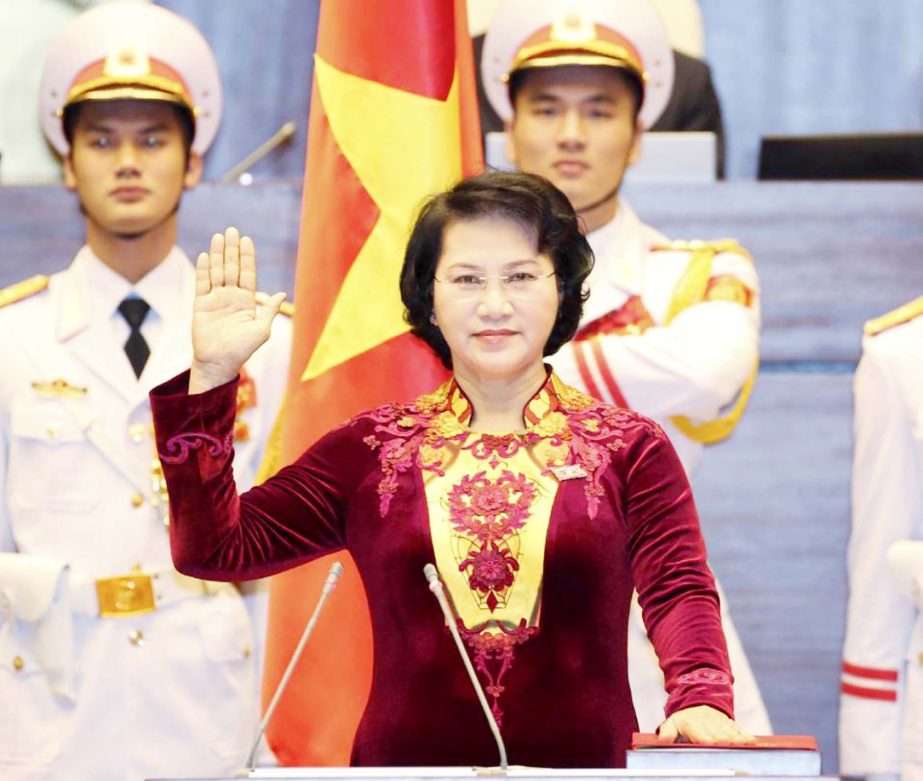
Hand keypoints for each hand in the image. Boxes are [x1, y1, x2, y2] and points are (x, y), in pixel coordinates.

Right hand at [190, 227, 285, 392]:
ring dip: (218, 254)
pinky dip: (204, 269)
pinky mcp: (201, 304)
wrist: (219, 362)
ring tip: (219, 236)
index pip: (247, 273)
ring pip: (217, 271)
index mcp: (246, 301)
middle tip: (231, 230)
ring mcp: (215, 299)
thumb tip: (282, 293)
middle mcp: (231, 296)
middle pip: (231, 267)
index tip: (246, 239)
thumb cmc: (242, 349)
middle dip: (232, 249)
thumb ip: (269, 310)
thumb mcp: (262, 330)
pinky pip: (202, 283)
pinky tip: (206, 255)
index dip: (247, 257)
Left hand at [657, 705, 754, 744]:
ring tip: (741, 747)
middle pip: (720, 737)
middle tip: (727, 752)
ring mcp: (723, 725)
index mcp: (694, 726)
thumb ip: (668, 732)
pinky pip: (742, 732)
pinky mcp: (733, 726)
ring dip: (737, 742)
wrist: (700, 701)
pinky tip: (751, 743)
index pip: (702, 736)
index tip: (709, 744)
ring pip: (733, 734)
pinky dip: (746, 737)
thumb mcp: (673, 723)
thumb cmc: (685, 720)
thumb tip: (662, 741)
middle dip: (724, 744)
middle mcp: (710, 725)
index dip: (706, 740)